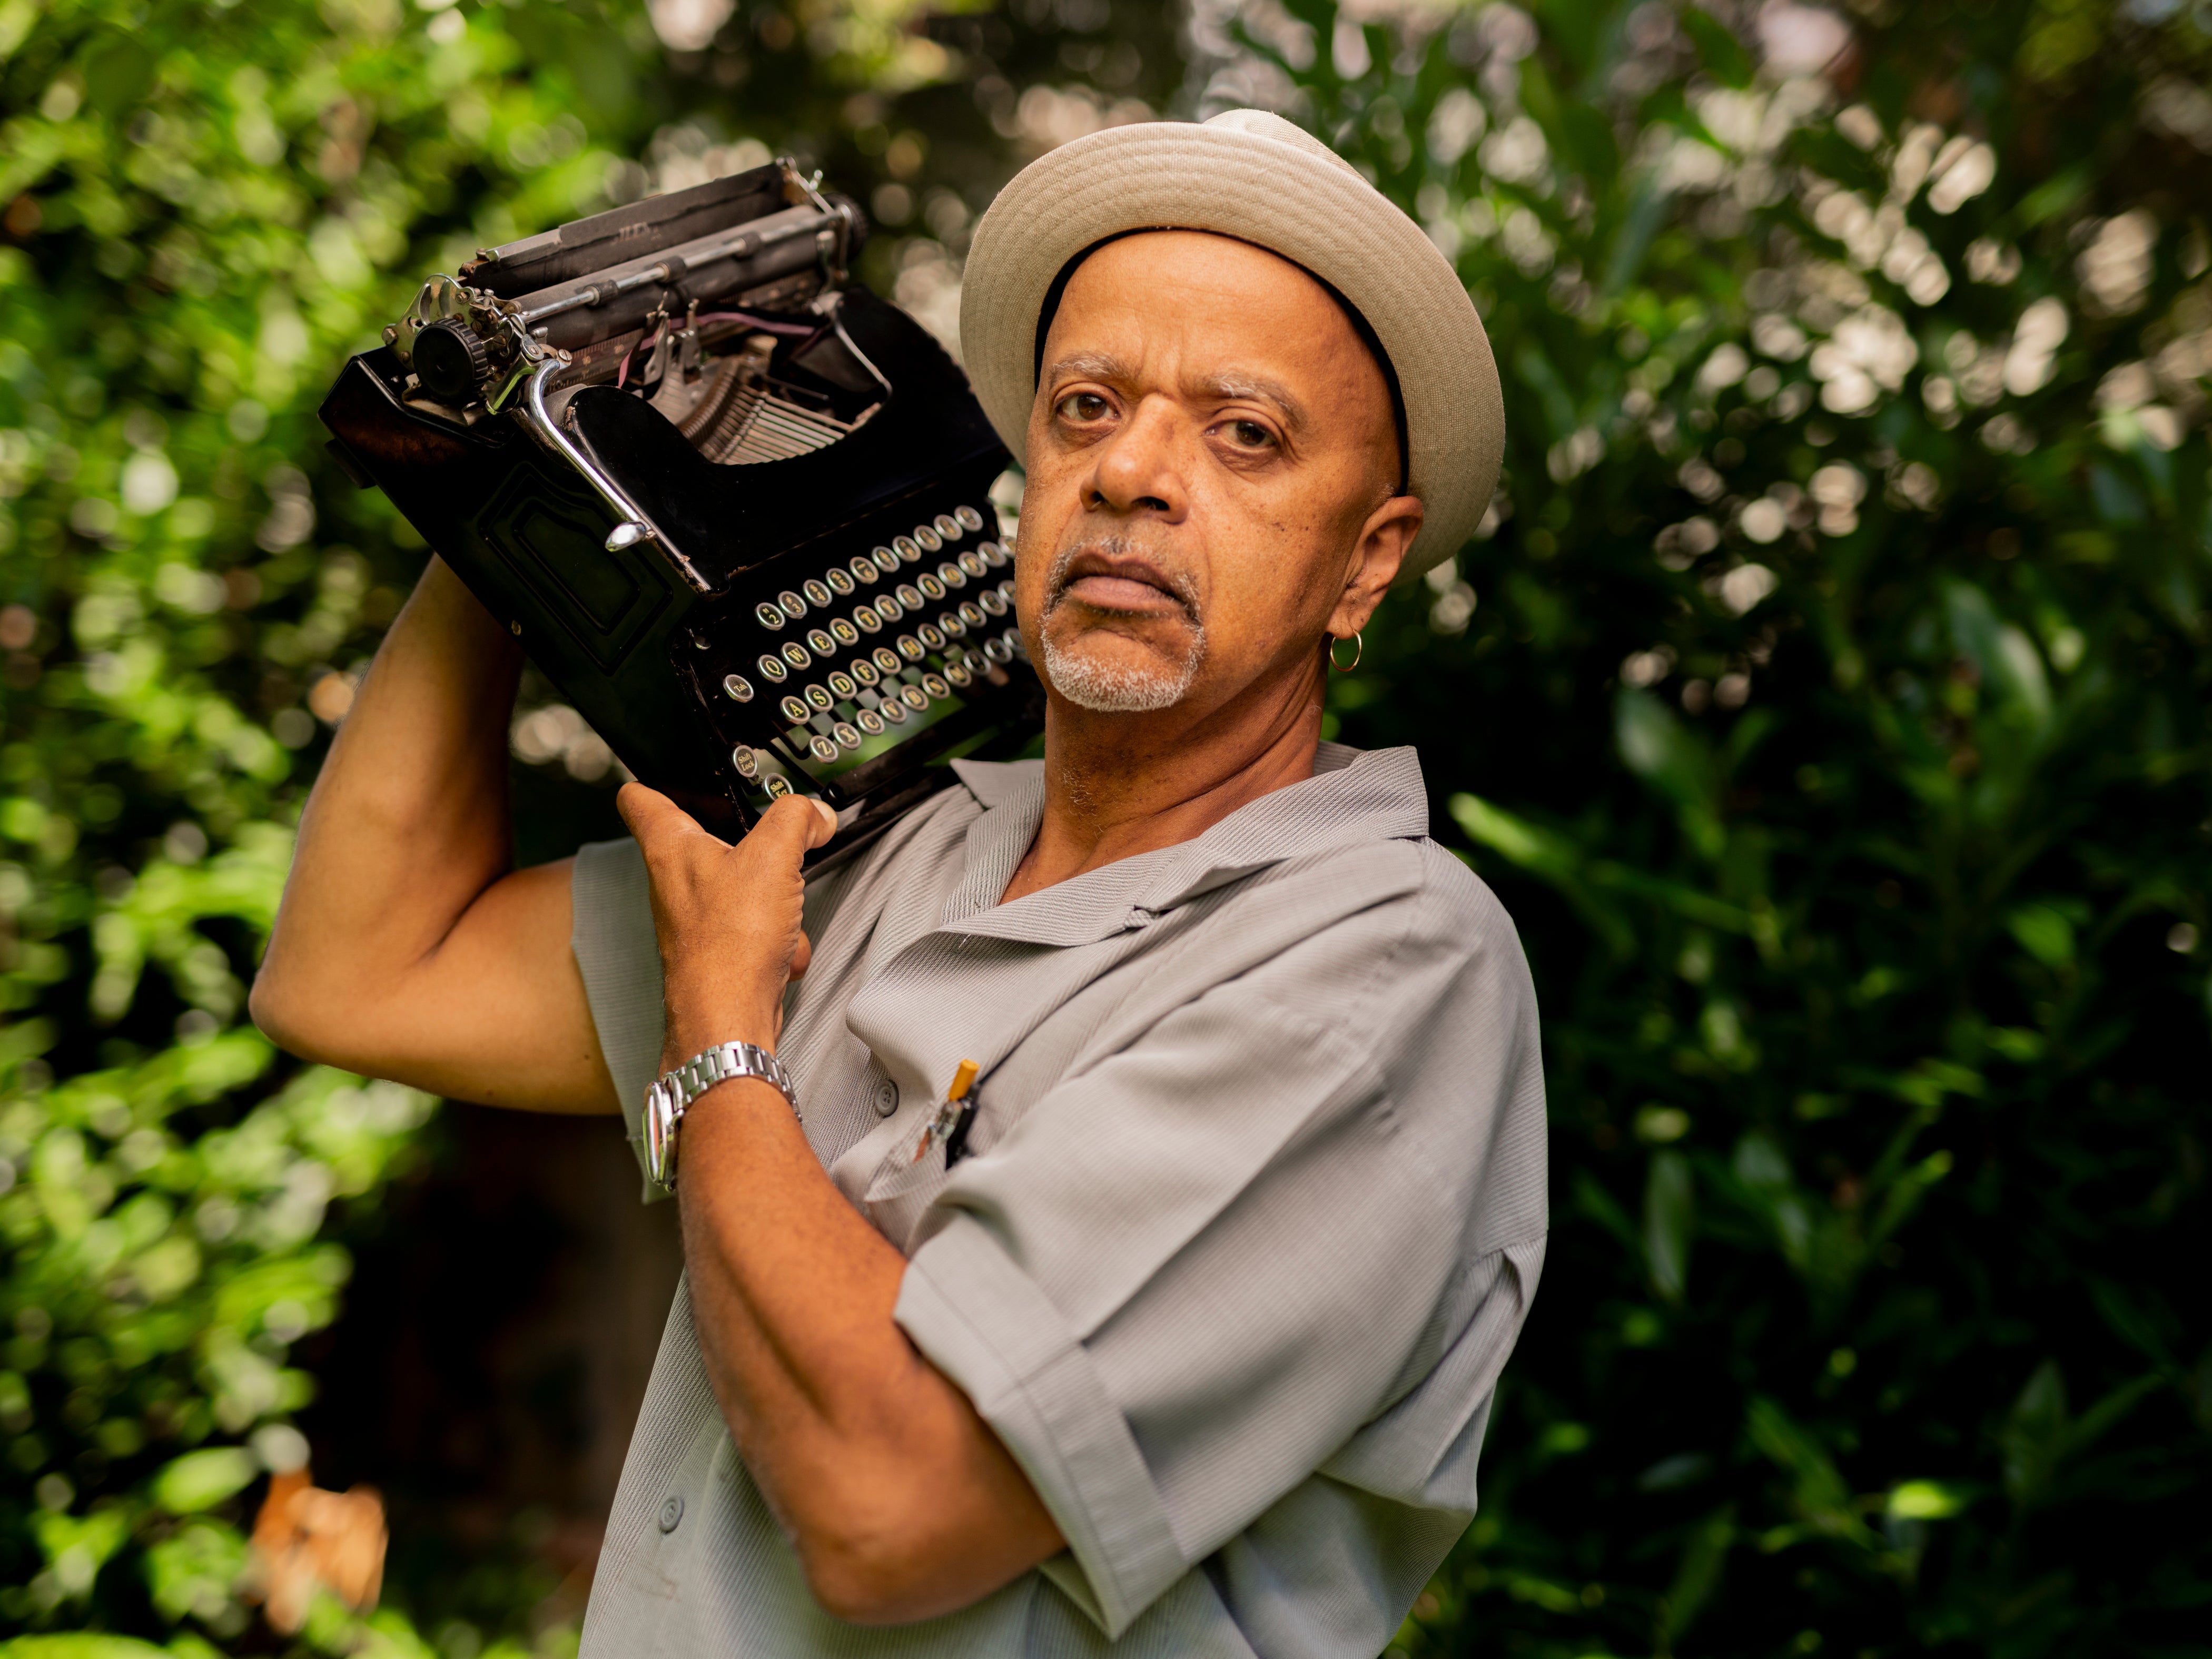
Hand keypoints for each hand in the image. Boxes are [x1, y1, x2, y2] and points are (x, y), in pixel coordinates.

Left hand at [616, 786, 837, 1070]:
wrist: (729, 1017)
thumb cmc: (729, 943)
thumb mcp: (772, 856)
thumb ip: (795, 820)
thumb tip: (813, 814)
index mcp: (670, 848)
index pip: (639, 798)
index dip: (658, 780)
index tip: (681, 777)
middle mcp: (673, 883)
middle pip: (705, 842)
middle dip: (750, 844)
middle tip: (774, 839)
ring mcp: (694, 920)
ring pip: (740, 890)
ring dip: (774, 898)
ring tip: (784, 910)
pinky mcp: (718, 952)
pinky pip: (756, 930)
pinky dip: (778, 939)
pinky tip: (784, 950)